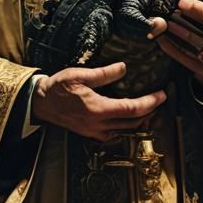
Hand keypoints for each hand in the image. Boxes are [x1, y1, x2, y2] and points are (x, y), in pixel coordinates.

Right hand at [30, 62, 165, 142]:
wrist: (41, 104)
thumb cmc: (58, 88)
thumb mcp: (80, 75)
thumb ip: (104, 73)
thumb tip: (124, 68)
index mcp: (98, 109)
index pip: (132, 109)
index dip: (150, 102)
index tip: (162, 95)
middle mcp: (99, 125)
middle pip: (134, 123)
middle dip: (150, 112)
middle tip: (160, 99)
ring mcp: (95, 132)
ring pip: (126, 131)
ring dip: (141, 121)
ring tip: (150, 108)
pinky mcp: (91, 134)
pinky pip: (116, 134)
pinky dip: (127, 127)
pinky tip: (130, 118)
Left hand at [149, 0, 202, 86]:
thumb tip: (182, 2)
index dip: (200, 10)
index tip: (182, 3)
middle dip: (186, 23)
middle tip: (170, 14)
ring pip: (195, 48)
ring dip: (177, 36)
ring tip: (164, 25)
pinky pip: (185, 59)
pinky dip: (172, 48)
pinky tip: (162, 39)